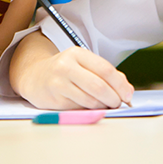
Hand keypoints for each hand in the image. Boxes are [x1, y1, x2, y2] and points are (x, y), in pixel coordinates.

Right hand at [17, 47, 133, 109]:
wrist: (34, 76)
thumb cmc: (66, 71)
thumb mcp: (84, 65)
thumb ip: (106, 74)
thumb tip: (128, 91)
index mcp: (77, 53)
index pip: (105, 69)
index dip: (120, 85)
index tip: (128, 95)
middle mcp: (66, 66)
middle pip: (99, 86)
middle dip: (114, 98)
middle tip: (118, 103)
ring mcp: (58, 83)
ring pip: (90, 100)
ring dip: (103, 106)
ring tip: (105, 105)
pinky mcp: (54, 99)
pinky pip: (80, 108)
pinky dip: (90, 110)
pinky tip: (90, 107)